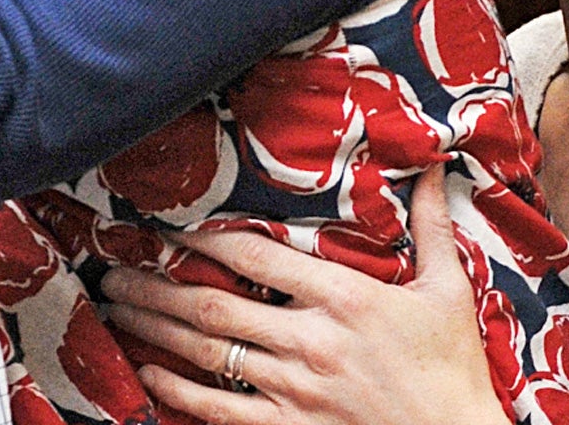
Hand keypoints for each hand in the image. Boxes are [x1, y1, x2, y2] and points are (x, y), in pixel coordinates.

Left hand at [99, 167, 510, 424]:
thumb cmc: (453, 371)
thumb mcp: (448, 291)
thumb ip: (429, 228)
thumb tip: (432, 168)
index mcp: (343, 298)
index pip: (256, 258)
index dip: (204, 239)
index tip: (169, 227)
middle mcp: (309, 342)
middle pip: (213, 307)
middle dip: (156, 285)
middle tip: (115, 269)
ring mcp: (294, 392)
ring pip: (207, 355)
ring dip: (155, 330)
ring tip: (118, 310)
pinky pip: (219, 411)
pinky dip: (178, 393)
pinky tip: (150, 374)